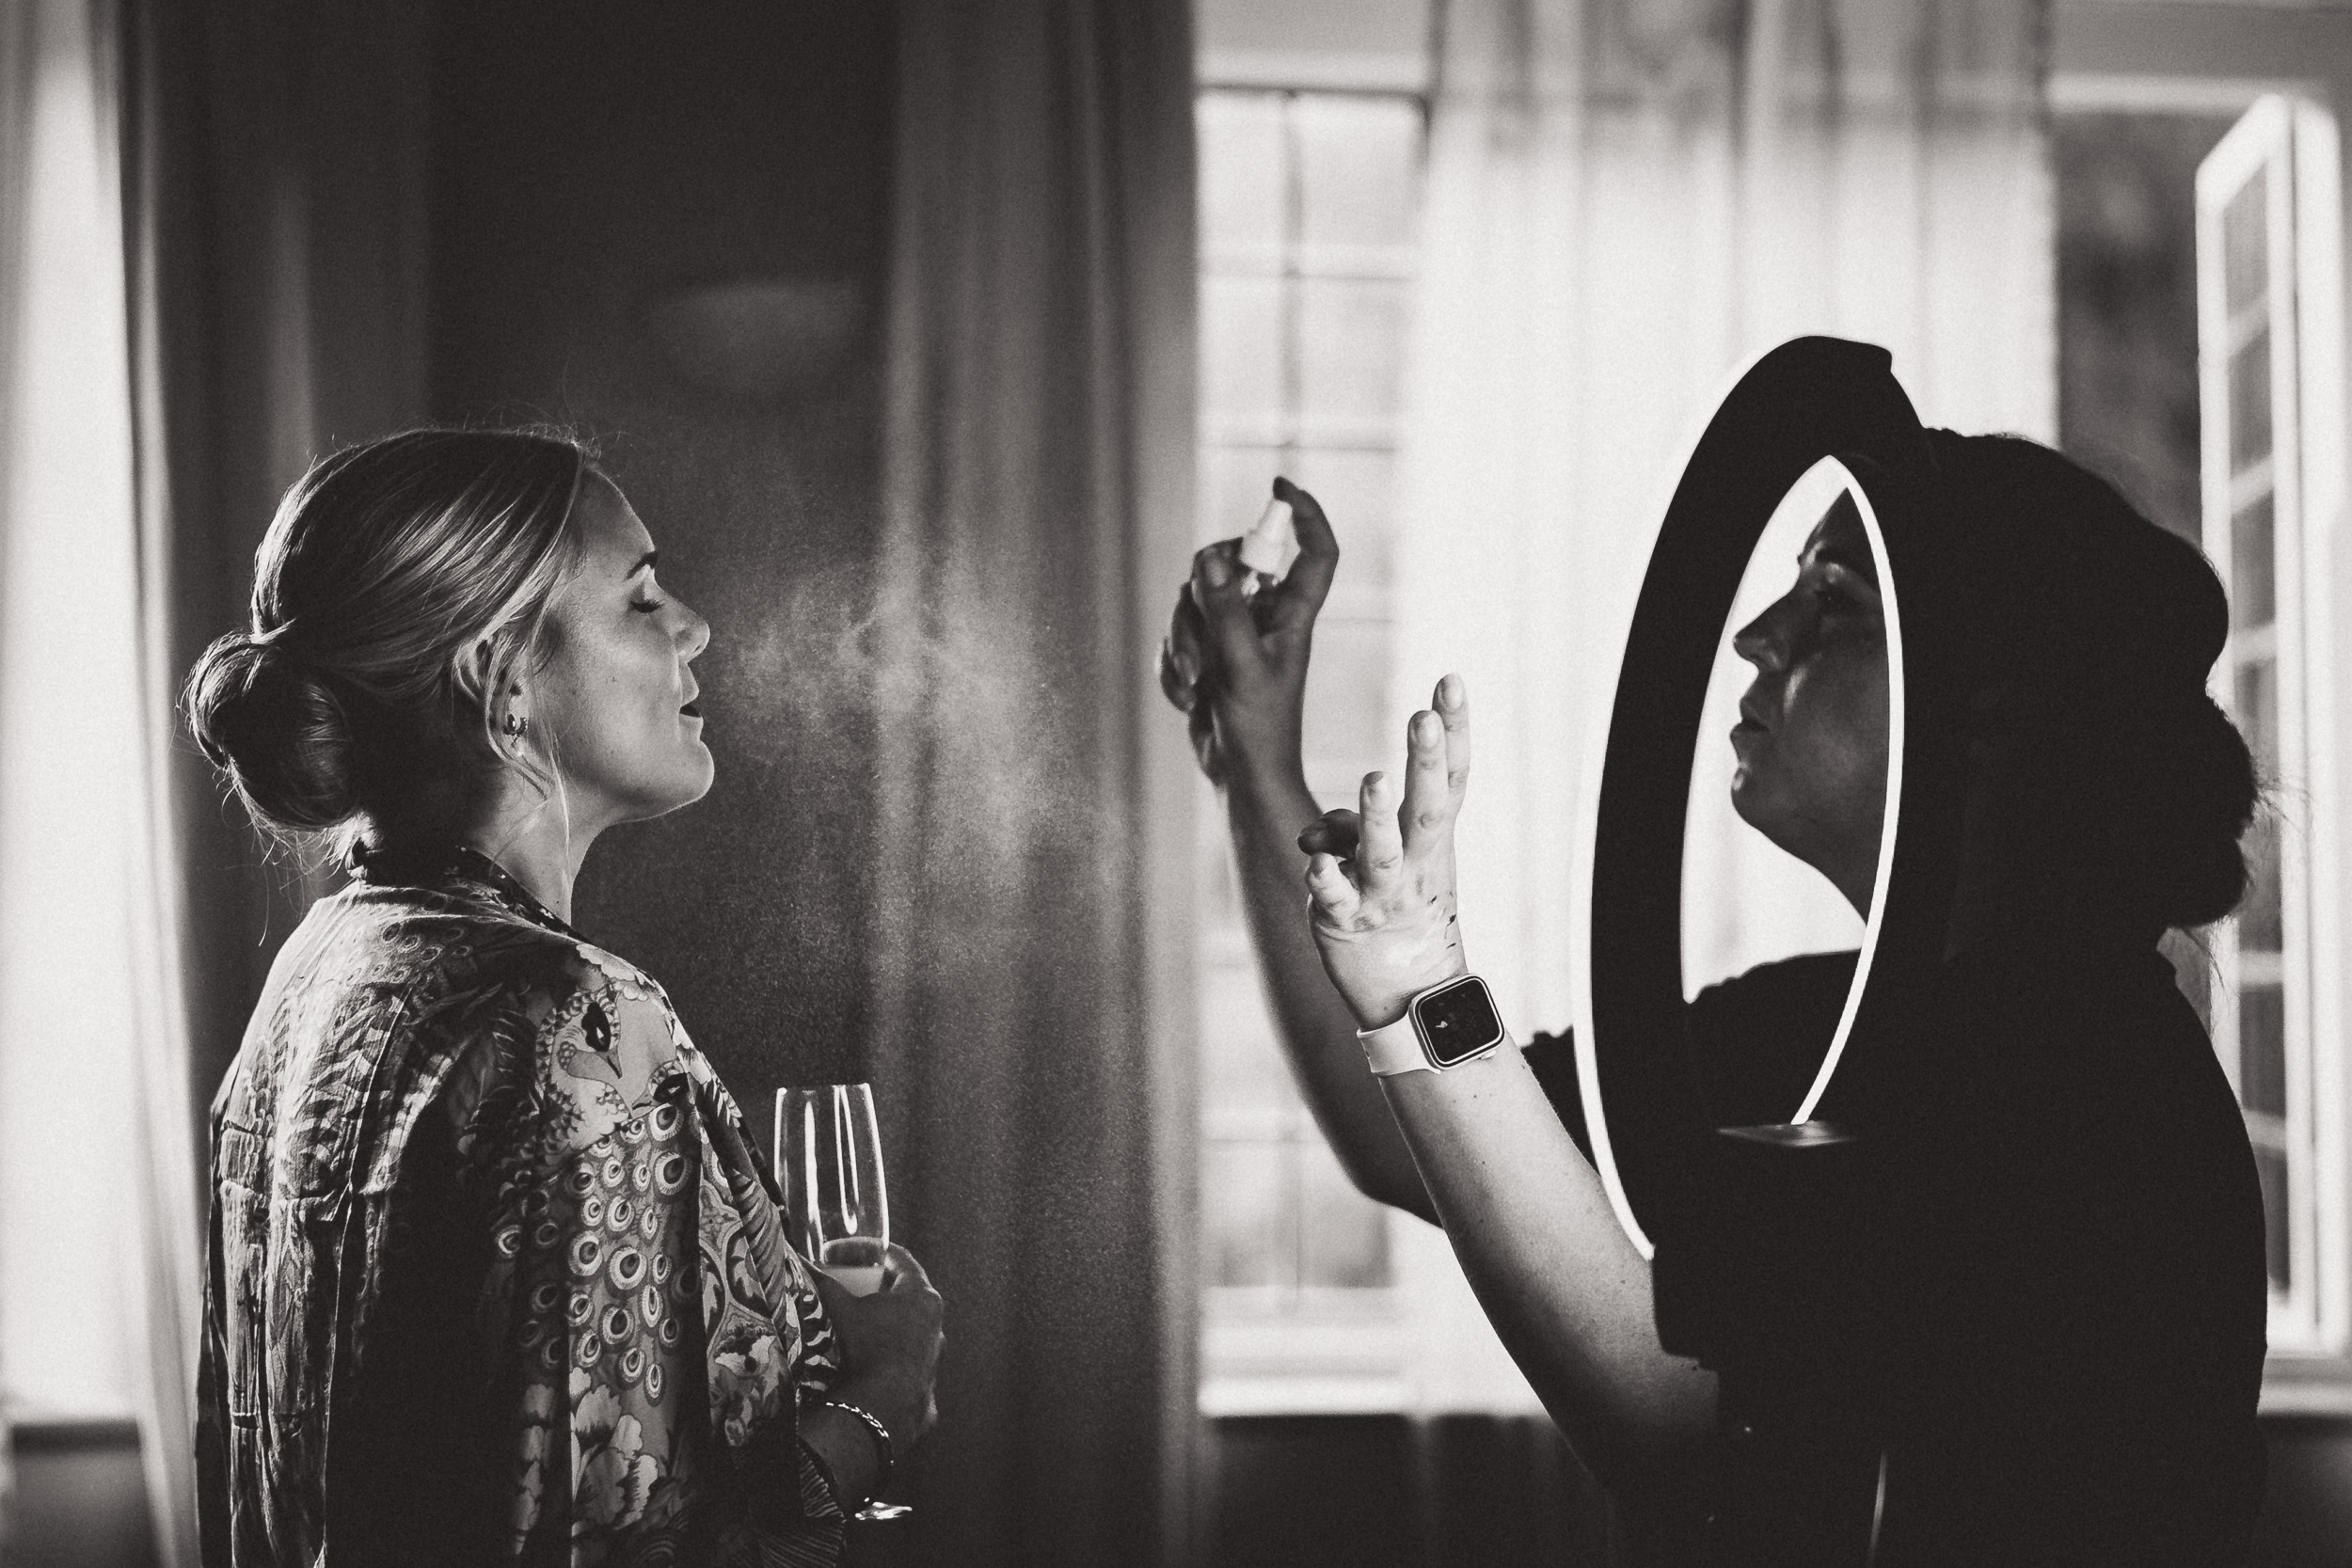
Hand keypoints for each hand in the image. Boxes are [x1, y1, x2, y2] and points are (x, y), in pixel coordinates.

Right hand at [813, 1240, 943, 1448]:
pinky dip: (884, 1356)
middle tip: (847, 1289)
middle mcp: (936, 1322)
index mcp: (921, 1296)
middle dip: (873, 1289)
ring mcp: (934, 1355)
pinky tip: (862, 1364)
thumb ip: (822, 1283)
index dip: (867, 1250)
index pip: (898, 1258)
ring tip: (852, 1328)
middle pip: (905, 1294)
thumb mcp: (841, 1310)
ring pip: (907, 1330)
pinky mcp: (927, 1384)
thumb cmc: (866, 1348)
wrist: (881, 1408)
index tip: (840, 1253)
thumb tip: (799, 1262)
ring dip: (882, 1325)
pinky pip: (904, 1361)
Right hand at [1157, 477, 1338, 786]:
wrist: (1239, 775)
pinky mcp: (1207, 654)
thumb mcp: (1241, 665)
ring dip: (1184, 644)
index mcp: (1294, 613)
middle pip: (1228, 566)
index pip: (1313, 550)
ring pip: (1191, 602)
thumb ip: (1225, 610)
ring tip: (1198, 683)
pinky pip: (1175, 637)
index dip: (1303, 512)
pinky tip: (1191, 697)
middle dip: (1201, 601)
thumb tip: (1211, 556)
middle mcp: (1266, 616)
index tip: (1278, 484)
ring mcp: (1233, 634)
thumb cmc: (1258, 728)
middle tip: (1203, 641)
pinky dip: (1174, 666)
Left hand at [1302, 675, 1474, 1028]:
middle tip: (1424, 716)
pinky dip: (1326, 880)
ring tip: (1374, 778)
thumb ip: (1354, 827)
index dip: (1455, 729)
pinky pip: (1338, 898)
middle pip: (1428, 807)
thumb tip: (1318, 831)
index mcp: (1433, 839)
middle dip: (1427, 761)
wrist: (1409, 996)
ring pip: (1384, 852)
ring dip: (1377, 816)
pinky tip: (1312, 863)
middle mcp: (1417, 863)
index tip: (1450, 679)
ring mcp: (1385, 894)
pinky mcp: (1348, 922)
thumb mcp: (1387, 860)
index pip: (1451, 777)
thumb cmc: (1397, 910)